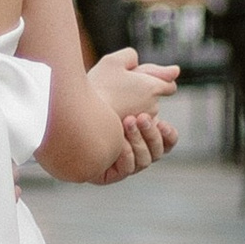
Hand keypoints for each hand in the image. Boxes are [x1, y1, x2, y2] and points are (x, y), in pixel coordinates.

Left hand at [82, 50, 177, 185]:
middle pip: (157, 152)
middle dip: (152, 134)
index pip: (166, 141)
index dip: (169, 135)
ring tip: (126, 122)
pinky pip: (124, 170)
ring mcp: (121, 161)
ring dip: (139, 142)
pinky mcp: (106, 172)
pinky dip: (124, 155)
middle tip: (140, 117)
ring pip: (144, 162)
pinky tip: (116, 141)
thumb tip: (177, 71)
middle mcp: (134, 149)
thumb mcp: (126, 73)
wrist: (67, 104)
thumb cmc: (98, 88)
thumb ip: (154, 72)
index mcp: (143, 132)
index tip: (164, 122)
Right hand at [89, 50, 178, 127]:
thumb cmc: (98, 86)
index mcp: (152, 88)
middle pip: (154, 96)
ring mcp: (142, 124)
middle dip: (141, 89)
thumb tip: (140, 61)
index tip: (143, 77)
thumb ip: (131, 55)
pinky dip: (125, 114)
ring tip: (111, 97)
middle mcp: (152, 107)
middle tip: (117, 83)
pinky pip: (133, 123)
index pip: (170, 86)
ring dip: (133, 102)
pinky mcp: (132, 136)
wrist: (82, 117)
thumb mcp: (112, 61)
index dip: (159, 79)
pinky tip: (109, 110)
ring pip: (143, 109)